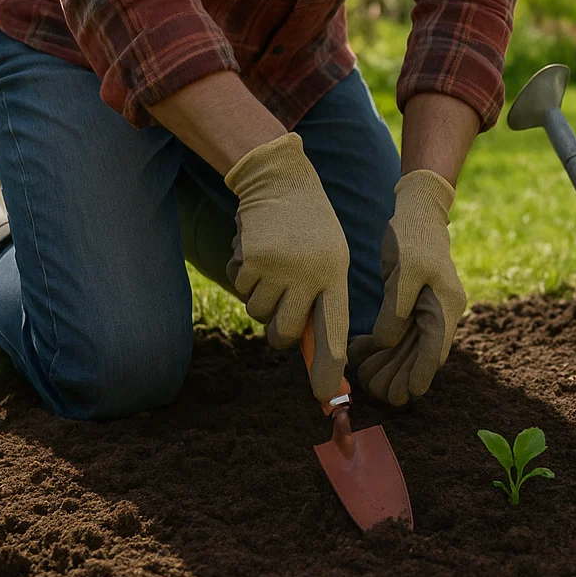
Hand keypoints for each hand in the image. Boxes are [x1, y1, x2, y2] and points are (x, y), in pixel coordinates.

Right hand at [224, 133, 349, 402]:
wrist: (280, 180)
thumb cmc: (310, 228)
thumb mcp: (330, 259)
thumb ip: (321, 301)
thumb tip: (306, 348)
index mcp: (335, 275)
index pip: (333, 331)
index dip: (328, 367)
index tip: (325, 396)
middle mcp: (309, 275)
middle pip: (284, 334)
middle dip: (278, 331)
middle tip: (282, 307)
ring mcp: (278, 268)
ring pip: (258, 312)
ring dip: (260, 298)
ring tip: (274, 267)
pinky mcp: (250, 260)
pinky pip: (240, 289)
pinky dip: (244, 277)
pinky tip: (258, 253)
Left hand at [349, 170, 464, 404]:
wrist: (417, 210)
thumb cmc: (412, 235)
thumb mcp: (405, 271)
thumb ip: (396, 310)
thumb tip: (386, 342)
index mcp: (446, 304)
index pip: (437, 348)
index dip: (423, 373)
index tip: (409, 395)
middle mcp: (441, 310)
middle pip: (422, 353)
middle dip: (402, 375)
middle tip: (380, 394)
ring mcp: (427, 307)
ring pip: (409, 346)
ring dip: (389, 363)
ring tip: (366, 380)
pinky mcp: (412, 302)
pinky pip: (399, 331)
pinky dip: (381, 343)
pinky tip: (360, 353)